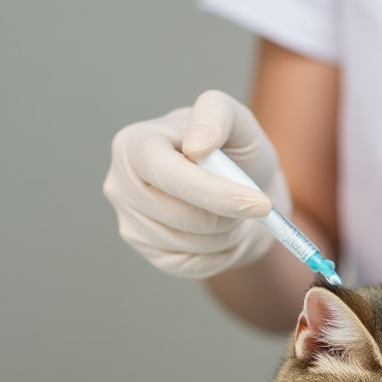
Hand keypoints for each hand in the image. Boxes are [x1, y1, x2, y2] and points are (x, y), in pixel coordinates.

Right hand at [103, 90, 290, 278]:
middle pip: (181, 215)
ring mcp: (131, 221)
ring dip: (227, 233)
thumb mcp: (237, 121)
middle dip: (227, 214)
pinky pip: (193, 265)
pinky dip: (221, 253)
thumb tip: (196, 146)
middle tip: (247, 200)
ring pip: (189, 244)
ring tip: (231, 212)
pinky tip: (221, 231)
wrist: (246, 191)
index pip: (166, 174)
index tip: (259, 203)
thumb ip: (217, 116)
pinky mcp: (150, 253)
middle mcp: (122, 183)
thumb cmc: (236, 151)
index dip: (213, 193)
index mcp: (135, 143)